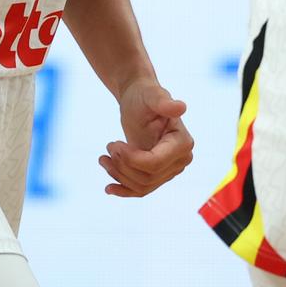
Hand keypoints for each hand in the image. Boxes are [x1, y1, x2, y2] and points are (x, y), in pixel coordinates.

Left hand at [99, 78, 193, 198]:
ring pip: (142, 186)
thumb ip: (164, 102)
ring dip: (119, 176)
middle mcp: (181, 159)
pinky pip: (142, 190)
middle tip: (109, 146)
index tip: (113, 144)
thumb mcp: (151, 95)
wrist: (139, 101)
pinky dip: (124, 191)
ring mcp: (170, 169)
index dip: (131, 159)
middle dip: (122, 166)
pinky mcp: (158, 175)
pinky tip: (109, 188)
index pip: (154, 163)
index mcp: (182, 143)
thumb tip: (181, 107)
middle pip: (147, 177)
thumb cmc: (144, 95)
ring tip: (104, 158)